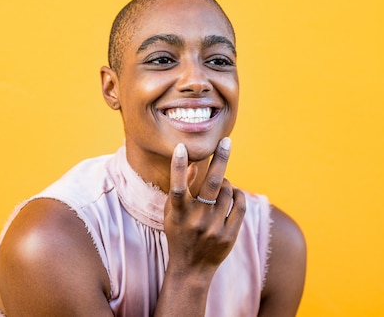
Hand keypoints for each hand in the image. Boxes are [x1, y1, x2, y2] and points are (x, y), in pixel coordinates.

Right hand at [163, 137, 246, 273]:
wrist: (191, 268)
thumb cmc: (178, 234)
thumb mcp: (171, 214)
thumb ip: (180, 190)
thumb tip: (192, 165)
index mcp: (178, 214)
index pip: (177, 187)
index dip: (178, 167)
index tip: (181, 147)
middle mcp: (196, 220)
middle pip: (212, 184)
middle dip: (220, 159)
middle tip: (226, 141)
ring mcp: (214, 228)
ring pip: (228, 192)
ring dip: (226, 181)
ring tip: (220, 182)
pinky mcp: (229, 235)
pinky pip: (239, 205)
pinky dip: (237, 194)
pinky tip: (233, 192)